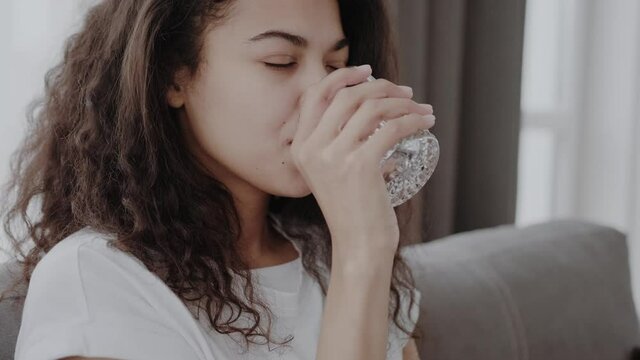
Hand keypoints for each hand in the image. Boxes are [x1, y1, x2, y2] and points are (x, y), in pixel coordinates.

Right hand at [290, 65, 435, 257]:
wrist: (358, 245)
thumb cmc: (353, 209)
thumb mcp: (333, 171)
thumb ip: (340, 140)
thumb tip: (374, 106)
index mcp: (301, 147)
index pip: (314, 95)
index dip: (342, 77)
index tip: (369, 72)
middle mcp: (311, 148)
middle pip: (346, 95)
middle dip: (381, 86)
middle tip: (406, 92)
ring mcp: (334, 156)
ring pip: (371, 107)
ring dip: (402, 102)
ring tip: (421, 108)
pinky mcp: (360, 165)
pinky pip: (391, 128)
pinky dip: (414, 119)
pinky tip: (426, 122)